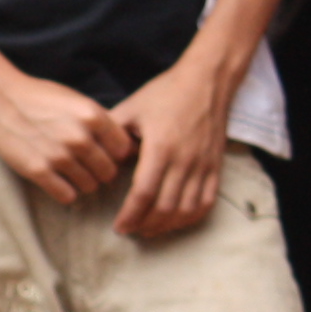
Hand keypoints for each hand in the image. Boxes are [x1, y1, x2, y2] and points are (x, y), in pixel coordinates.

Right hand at [0, 69, 137, 205]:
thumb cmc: (39, 97)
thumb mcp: (77, 101)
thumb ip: (100, 122)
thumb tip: (125, 148)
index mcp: (93, 116)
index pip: (123, 150)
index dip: (115, 154)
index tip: (103, 153)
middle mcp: (79, 137)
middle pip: (109, 172)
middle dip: (99, 172)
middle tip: (84, 166)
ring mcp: (59, 155)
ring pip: (90, 187)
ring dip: (81, 183)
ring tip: (68, 171)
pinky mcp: (38, 171)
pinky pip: (67, 196)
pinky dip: (64, 192)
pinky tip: (56, 181)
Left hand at [108, 61, 233, 238]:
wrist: (206, 81)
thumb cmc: (165, 93)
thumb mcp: (131, 108)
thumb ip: (112, 135)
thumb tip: (94, 158)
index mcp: (160, 147)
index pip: (144, 193)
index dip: (130, 215)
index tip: (119, 226)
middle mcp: (184, 161)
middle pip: (165, 208)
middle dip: (144, 225)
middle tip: (130, 230)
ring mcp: (203, 166)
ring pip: (186, 210)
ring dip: (166, 226)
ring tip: (148, 229)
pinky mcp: (216, 166)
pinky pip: (207, 202)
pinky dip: (191, 218)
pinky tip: (175, 221)